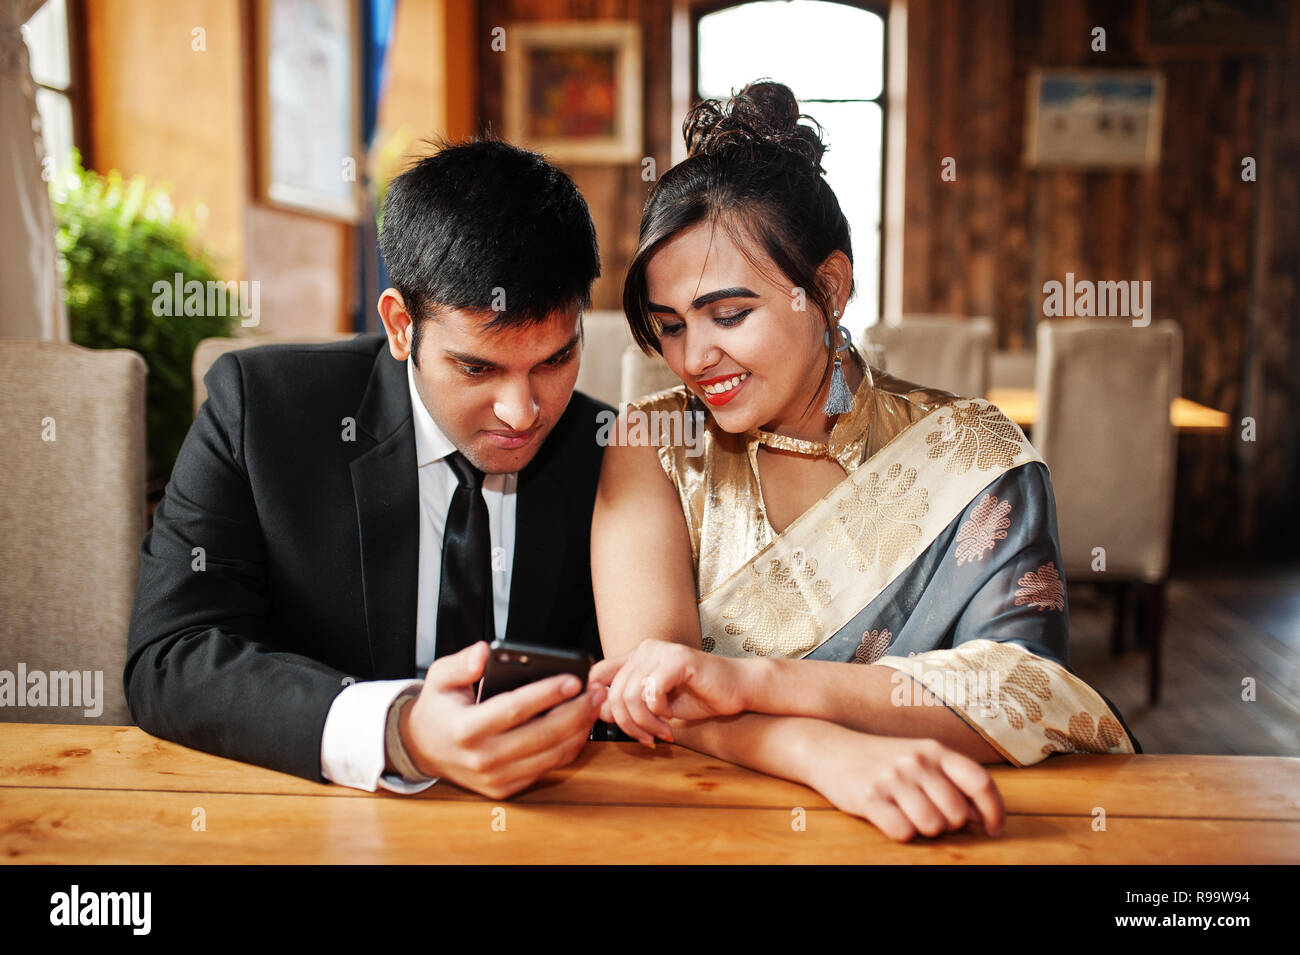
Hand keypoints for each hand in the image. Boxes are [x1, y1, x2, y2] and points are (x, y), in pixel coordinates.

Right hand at [401, 642, 605, 798]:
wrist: (425, 749)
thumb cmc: (440, 708)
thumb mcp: (439, 677)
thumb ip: (461, 663)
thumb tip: (482, 652)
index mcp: (465, 729)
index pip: (513, 710)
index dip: (546, 694)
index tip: (572, 679)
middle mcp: (481, 759)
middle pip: (541, 736)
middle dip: (575, 712)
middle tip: (596, 691)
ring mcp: (495, 778)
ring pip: (550, 755)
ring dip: (578, 730)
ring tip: (593, 704)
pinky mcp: (506, 788)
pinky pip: (547, 767)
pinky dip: (568, 747)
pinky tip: (579, 725)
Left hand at [589, 639, 749, 744]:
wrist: (737, 690)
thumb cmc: (699, 696)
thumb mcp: (656, 705)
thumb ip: (630, 704)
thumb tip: (601, 711)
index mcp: (637, 656)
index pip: (597, 674)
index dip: (598, 701)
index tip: (616, 724)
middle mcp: (646, 649)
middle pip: (613, 692)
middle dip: (628, 724)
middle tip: (647, 738)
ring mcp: (662, 651)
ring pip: (631, 695)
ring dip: (645, 723)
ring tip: (661, 732)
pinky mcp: (678, 660)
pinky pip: (652, 692)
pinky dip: (659, 712)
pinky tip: (671, 717)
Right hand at [807, 730, 1004, 842]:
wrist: (830, 750)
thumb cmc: (883, 761)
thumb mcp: (920, 760)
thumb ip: (952, 782)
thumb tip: (983, 818)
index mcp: (934, 750)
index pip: (979, 781)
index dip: (994, 810)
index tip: (994, 829)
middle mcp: (916, 760)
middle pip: (957, 813)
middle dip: (949, 825)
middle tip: (931, 816)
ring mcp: (892, 777)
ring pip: (932, 826)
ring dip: (924, 829)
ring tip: (908, 814)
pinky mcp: (869, 796)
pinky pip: (903, 832)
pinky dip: (901, 832)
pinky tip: (890, 816)